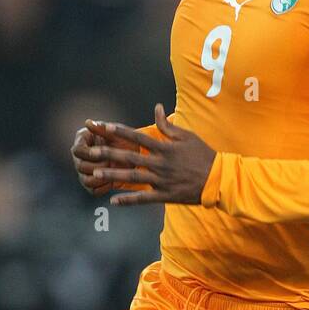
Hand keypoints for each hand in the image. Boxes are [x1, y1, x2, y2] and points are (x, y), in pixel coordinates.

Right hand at [71, 122, 129, 196]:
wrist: (136, 156)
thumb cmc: (125, 139)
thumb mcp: (116, 132)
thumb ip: (102, 128)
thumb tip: (88, 123)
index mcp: (82, 143)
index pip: (76, 150)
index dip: (87, 153)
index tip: (100, 151)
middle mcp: (80, 158)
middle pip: (80, 167)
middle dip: (97, 166)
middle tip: (111, 162)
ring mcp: (85, 173)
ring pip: (86, 181)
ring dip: (101, 177)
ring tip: (113, 171)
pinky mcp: (93, 185)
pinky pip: (94, 191)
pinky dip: (104, 187)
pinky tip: (114, 180)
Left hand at [72, 103, 215, 205]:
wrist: (217, 180)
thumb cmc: (203, 155)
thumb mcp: (187, 136)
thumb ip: (168, 125)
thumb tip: (156, 108)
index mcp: (165, 148)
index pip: (137, 137)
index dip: (119, 131)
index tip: (103, 127)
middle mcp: (160, 163)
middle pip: (130, 157)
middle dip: (109, 153)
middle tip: (90, 151)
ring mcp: (161, 180)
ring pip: (133, 177)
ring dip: (113, 175)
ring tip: (96, 173)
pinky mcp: (165, 195)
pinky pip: (143, 198)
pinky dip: (128, 200)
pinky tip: (113, 201)